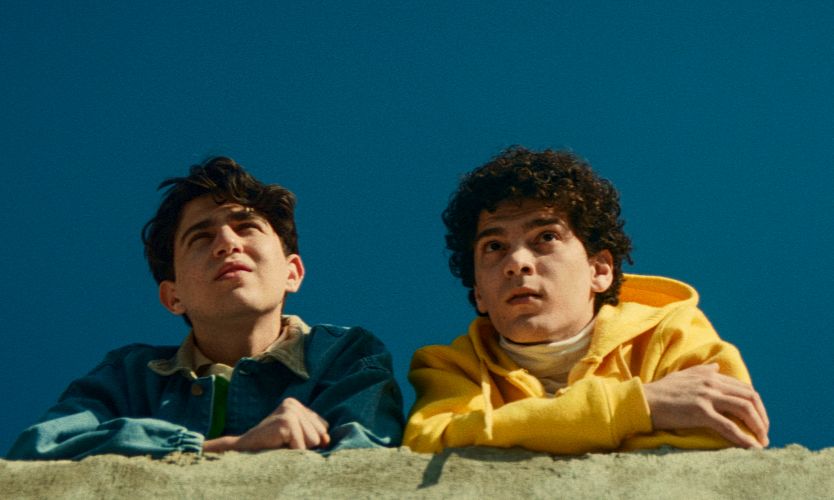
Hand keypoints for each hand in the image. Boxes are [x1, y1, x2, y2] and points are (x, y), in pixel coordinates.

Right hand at [203, 397, 329, 452]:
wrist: (243, 451)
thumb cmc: (271, 446)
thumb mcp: (297, 438)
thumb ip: (315, 436)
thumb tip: (327, 440)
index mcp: (296, 404)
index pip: (323, 427)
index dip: (309, 440)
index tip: (289, 439)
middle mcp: (293, 403)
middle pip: (319, 434)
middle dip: (304, 444)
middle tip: (283, 443)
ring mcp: (289, 410)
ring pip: (313, 440)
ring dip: (297, 448)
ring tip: (281, 444)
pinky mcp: (285, 421)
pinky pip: (302, 446)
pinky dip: (291, 452)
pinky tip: (277, 446)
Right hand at [643, 363, 768, 448]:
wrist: (644, 401)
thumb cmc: (661, 391)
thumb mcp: (683, 375)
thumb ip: (702, 371)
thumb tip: (716, 367)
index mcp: (710, 376)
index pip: (744, 388)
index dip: (757, 405)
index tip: (759, 420)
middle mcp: (712, 383)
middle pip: (750, 398)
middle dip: (762, 417)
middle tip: (764, 433)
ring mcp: (706, 396)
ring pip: (744, 409)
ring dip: (758, 427)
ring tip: (761, 442)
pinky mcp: (700, 411)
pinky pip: (728, 426)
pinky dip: (743, 438)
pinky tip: (750, 447)